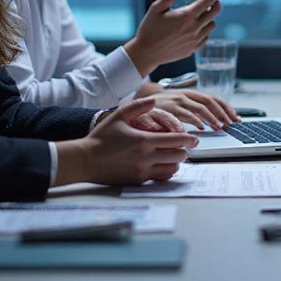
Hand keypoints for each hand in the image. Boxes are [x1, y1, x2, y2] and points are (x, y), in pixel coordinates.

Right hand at [55, 97, 197, 185]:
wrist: (85, 160)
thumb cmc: (101, 138)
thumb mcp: (119, 116)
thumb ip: (139, 106)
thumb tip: (155, 100)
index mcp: (144, 140)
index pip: (176, 140)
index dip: (189, 139)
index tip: (195, 138)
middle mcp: (146, 157)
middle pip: (178, 156)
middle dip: (185, 151)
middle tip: (187, 146)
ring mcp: (142, 170)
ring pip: (171, 169)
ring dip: (176, 162)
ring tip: (176, 156)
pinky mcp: (137, 180)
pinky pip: (159, 178)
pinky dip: (166, 171)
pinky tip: (165, 165)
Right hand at [124, 0, 232, 75]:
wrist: (146, 53)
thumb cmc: (149, 29)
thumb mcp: (155, 8)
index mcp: (186, 16)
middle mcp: (194, 28)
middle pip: (216, 11)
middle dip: (214, 2)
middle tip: (204, 0)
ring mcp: (195, 40)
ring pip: (212, 24)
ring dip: (207, 17)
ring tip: (193, 16)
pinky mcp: (194, 49)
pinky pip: (206, 36)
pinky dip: (203, 29)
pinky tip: (191, 29)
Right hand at [146, 87, 238, 130]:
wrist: (134, 107)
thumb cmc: (159, 109)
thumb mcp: (177, 107)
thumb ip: (192, 111)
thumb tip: (213, 120)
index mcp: (189, 95)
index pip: (213, 98)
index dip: (226, 108)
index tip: (236, 118)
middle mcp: (184, 96)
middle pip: (209, 102)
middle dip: (222, 113)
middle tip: (230, 124)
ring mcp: (176, 102)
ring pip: (199, 108)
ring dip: (210, 118)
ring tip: (218, 127)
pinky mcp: (166, 110)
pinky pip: (182, 115)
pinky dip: (192, 121)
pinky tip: (199, 128)